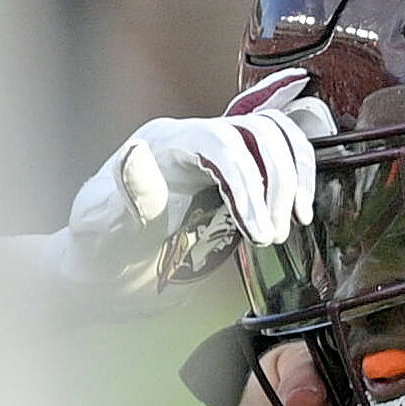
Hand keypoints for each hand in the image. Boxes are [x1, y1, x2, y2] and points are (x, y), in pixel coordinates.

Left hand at [44, 67, 331, 301]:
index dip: (248, 184)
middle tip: (273, 236)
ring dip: (295, 177)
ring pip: (277, 133)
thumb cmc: (103, 254)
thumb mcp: (106, 232)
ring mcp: (219, 151)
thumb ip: (129, 196)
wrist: (109, 273)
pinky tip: (301, 205)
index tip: (258, 233)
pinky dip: (301, 171)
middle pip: (257, 132)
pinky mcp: (239, 169)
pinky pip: (280, 149)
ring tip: (293, 223)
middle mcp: (193, 138)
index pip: (219, 143)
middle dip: (277, 183)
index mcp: (162, 146)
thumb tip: (139, 153)